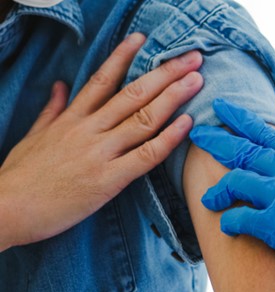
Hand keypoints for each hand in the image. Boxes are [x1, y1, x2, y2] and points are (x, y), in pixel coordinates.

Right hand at [0, 33, 203, 250]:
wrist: (6, 209)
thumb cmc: (20, 177)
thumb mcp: (33, 136)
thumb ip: (51, 110)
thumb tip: (59, 86)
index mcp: (71, 118)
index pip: (101, 79)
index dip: (124, 57)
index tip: (144, 40)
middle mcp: (88, 130)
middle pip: (133, 94)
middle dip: (165, 73)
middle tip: (192, 58)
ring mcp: (100, 153)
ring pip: (143, 118)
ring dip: (173, 97)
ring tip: (197, 80)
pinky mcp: (108, 179)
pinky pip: (145, 155)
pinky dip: (168, 138)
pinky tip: (187, 122)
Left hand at [190, 99, 274, 290]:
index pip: (266, 133)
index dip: (240, 120)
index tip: (222, 110)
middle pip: (244, 150)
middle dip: (217, 141)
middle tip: (198, 135)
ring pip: (236, 181)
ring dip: (218, 191)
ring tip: (207, 198)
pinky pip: (239, 218)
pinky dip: (229, 222)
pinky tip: (226, 226)